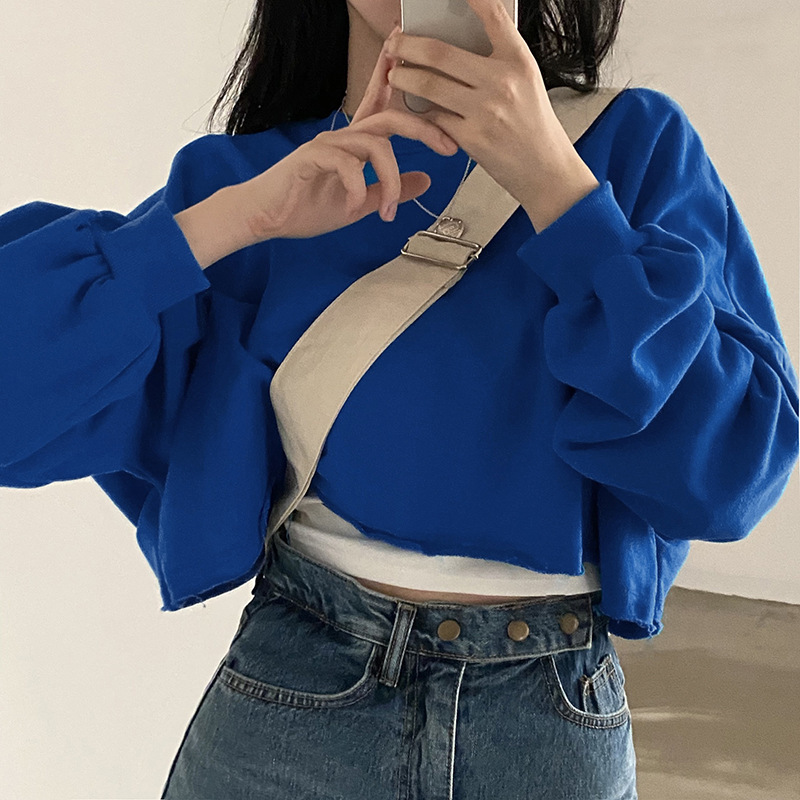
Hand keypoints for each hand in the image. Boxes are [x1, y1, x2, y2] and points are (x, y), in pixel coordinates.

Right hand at [239, 28, 459, 240]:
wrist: (264, 218)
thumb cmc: (304, 207)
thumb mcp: (361, 203)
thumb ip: (391, 189)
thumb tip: (426, 179)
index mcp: (354, 144)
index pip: (382, 106)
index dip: (400, 80)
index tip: (425, 63)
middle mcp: (343, 137)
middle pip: (390, 118)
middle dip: (423, 128)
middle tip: (448, 147)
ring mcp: (327, 145)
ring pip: (375, 146)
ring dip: (390, 180)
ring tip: (387, 211)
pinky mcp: (312, 158)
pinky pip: (347, 165)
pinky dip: (357, 190)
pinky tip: (354, 207)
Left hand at [384, 0, 586, 206]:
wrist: (545, 169)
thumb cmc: (533, 125)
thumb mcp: (526, 82)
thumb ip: (499, 60)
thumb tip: (458, 41)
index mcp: (519, 61)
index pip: (492, 16)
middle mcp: (502, 82)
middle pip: (441, 53)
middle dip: (409, 45)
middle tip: (394, 44)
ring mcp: (486, 111)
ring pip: (430, 85)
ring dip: (404, 77)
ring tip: (395, 74)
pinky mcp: (472, 138)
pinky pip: (434, 118)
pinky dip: (420, 111)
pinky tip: (413, 107)